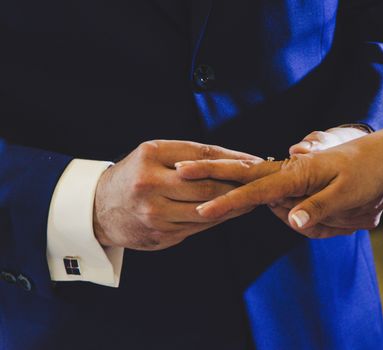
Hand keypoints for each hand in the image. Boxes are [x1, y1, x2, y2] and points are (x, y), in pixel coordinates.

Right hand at [93, 140, 259, 249]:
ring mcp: (155, 213)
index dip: (234, 159)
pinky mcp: (160, 234)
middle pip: (208, 185)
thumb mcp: (153, 155)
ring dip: (235, 205)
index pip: (203, 155)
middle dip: (239, 185)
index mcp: (151, 156)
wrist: (97, 209)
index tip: (256, 161)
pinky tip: (231, 213)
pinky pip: (198, 227)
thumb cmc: (134, 176)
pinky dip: (218, 219)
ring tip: (254, 199)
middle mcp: (151, 184)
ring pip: (207, 209)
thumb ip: (189, 157)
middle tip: (262, 183)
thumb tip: (236, 161)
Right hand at [176, 128, 382, 238]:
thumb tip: (290, 220)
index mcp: (299, 174)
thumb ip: (318, 207)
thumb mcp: (349, 194)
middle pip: (243, 172)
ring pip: (251, 174)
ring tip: (190, 169)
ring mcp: (293, 169)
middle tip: (180, 168)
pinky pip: (265, 177)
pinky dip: (242, 176)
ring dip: (221, 171)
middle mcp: (291, 169)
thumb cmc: (368, 173)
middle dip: (211, 171)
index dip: (228, 201)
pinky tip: (231, 178)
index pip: (256, 190)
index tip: (203, 210)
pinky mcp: (297, 173)